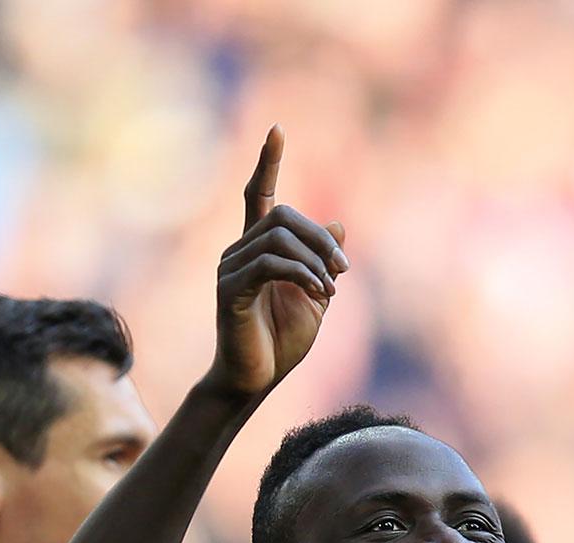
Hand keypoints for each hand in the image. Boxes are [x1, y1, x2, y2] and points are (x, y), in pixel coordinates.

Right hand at [206, 125, 348, 399]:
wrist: (255, 381)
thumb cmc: (282, 342)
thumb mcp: (316, 298)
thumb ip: (324, 263)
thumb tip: (340, 223)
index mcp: (258, 249)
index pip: (259, 195)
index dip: (268, 163)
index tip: (277, 129)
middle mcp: (239, 251)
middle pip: (282, 215)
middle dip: (320, 238)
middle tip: (343, 271)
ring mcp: (230, 269)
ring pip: (277, 237)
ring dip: (315, 261)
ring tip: (330, 291)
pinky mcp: (230, 290)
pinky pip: (269, 265)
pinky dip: (302, 275)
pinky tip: (319, 294)